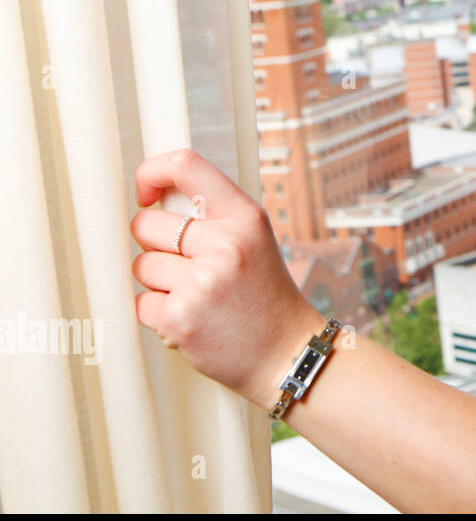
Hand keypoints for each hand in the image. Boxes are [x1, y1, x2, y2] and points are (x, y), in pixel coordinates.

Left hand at [129, 147, 325, 410]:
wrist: (288, 354)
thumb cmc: (266, 298)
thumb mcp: (254, 242)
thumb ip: (213, 218)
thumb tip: (155, 201)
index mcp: (245, 218)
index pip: (185, 166)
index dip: (151, 172)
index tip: (146, 194)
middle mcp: (225, 244)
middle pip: (146, 225)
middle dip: (154, 247)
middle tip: (185, 266)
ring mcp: (202, 282)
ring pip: (141, 266)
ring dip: (159, 284)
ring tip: (196, 297)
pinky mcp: (180, 318)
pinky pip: (141, 303)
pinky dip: (159, 315)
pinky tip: (192, 320)